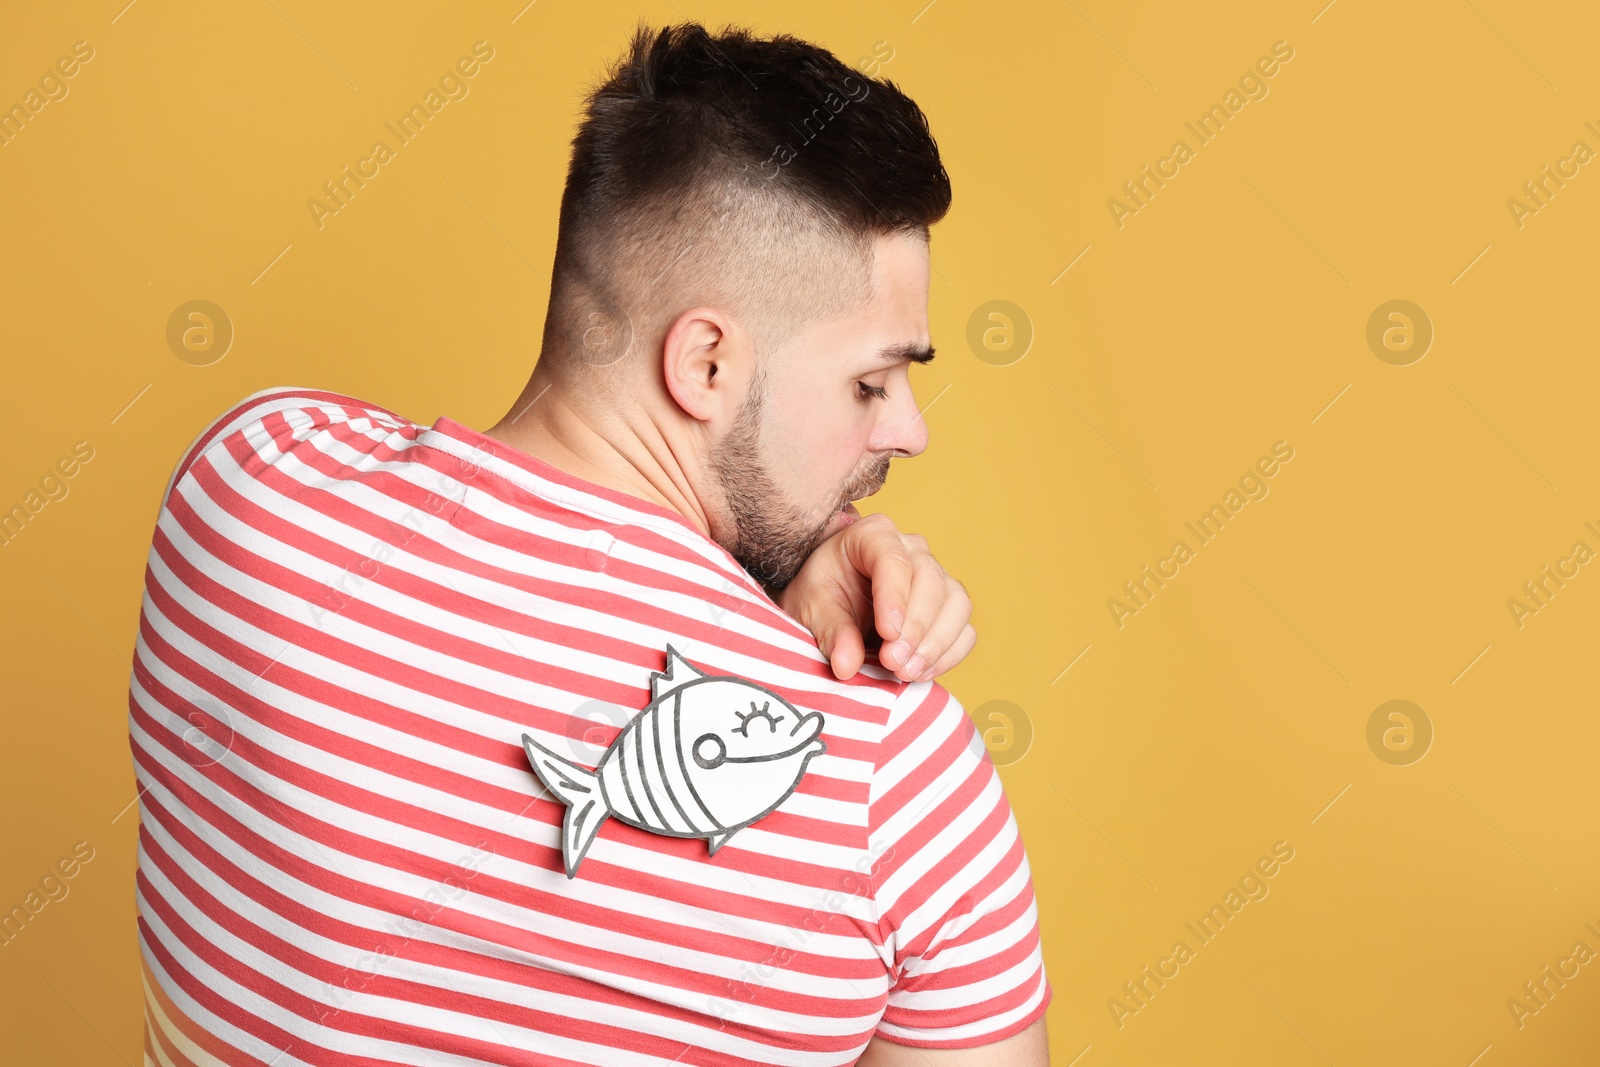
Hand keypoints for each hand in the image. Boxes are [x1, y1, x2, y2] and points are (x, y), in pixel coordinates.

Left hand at [776, 512, 976, 682]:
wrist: (830, 606)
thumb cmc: (820, 595)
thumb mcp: (812, 608)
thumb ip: (831, 631)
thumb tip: (847, 665)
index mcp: (872, 535)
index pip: (893, 558)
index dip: (894, 597)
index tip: (887, 634)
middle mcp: (911, 549)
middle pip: (931, 581)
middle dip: (915, 627)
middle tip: (892, 661)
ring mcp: (935, 576)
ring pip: (956, 603)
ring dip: (936, 643)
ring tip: (905, 671)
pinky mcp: (948, 607)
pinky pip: (964, 630)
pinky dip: (948, 655)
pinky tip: (921, 671)